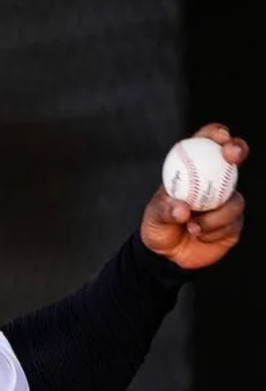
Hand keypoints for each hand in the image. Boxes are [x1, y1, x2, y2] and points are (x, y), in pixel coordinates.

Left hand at [141, 123, 248, 269]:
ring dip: (214, 216)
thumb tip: (183, 209)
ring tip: (192, 226)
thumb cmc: (158, 228)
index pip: (205, 144)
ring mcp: (226, 200)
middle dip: (237, 150)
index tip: (220, 137)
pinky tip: (199, 235)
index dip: (215, 134)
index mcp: (191, 172)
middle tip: (231, 155)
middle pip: (233, 157)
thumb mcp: (154, 216)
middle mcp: (213, 181)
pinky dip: (213, 231)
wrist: (166, 256)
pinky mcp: (234, 222)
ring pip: (234, 199)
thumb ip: (165, 210)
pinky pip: (232, 223)